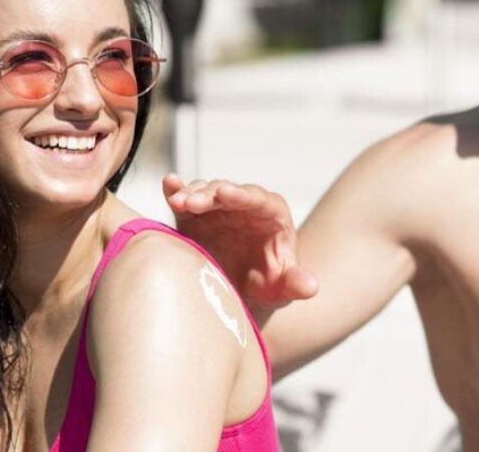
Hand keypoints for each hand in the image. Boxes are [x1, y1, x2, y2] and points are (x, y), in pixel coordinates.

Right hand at [163, 174, 317, 320]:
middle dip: (209, 195)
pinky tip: (168, 183)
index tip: (224, 194)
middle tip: (192, 203)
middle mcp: (244, 206)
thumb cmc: (268, 287)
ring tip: (178, 203)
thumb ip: (295, 284)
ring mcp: (219, 209)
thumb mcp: (282, 289)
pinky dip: (175, 190)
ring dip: (190, 195)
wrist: (243, 294)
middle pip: (228, 192)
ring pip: (204, 192)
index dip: (241, 196)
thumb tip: (310, 287)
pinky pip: (185, 200)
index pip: (259, 200)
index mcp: (272, 215)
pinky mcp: (195, 218)